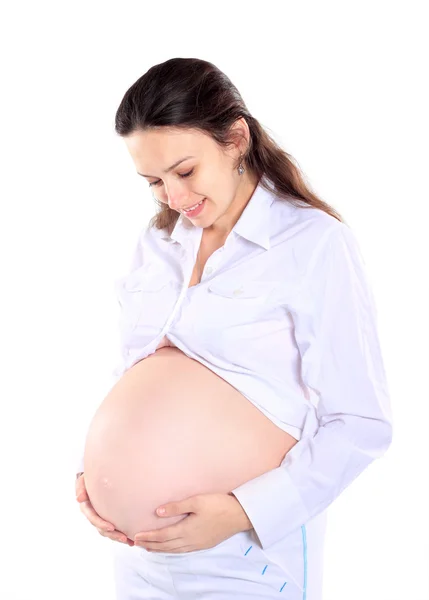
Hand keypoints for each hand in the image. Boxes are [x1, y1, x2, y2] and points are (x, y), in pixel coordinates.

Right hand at [75, 473, 134, 546]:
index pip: (93, 518)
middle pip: (102, 529)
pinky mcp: (109, 518)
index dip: (101, 524)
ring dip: (118, 537)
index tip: (111, 528)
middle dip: (113, 535)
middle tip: (124, 538)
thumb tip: (79, 499)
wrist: (97, 477)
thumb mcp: (83, 480)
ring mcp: (101, 518)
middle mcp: (94, 515)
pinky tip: (131, 538)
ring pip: (109, 532)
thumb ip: (80, 487)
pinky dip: (122, 534)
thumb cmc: (89, 478)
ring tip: (130, 541)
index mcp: (87, 508)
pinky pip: (115, 528)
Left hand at [134, 492, 251, 552]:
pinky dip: (171, 550)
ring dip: (159, 549)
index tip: (136, 536)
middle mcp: (190, 541)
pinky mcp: (203, 544)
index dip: (148, 536)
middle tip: (137, 543)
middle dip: (150, 544)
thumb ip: (177, 507)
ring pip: (173, 550)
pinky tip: (169, 548)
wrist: (239, 515)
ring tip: (148, 547)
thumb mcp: (196, 501)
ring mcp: (197, 544)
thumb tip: (158, 512)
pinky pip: (182, 551)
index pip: (162, 536)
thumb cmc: (218, 504)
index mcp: (187, 530)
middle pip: (165, 545)